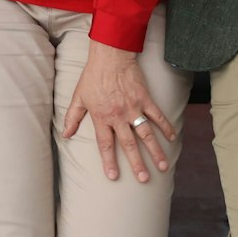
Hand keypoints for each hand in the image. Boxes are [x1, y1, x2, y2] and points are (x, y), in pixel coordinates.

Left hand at [61, 40, 176, 182]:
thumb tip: (66, 134)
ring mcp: (133, 108)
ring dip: (155, 151)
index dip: (109, 161)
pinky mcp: (145, 99)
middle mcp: (119, 116)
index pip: (106, 145)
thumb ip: (73, 117)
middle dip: (137, 164)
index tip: (113, 176)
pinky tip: (172, 138)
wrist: (110, 57)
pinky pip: (157, 116)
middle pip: (129, 145)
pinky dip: (165, 127)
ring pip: (146, 134)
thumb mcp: (78, 97)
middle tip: (144, 179)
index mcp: (102, 117)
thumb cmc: (92, 76)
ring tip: (163, 166)